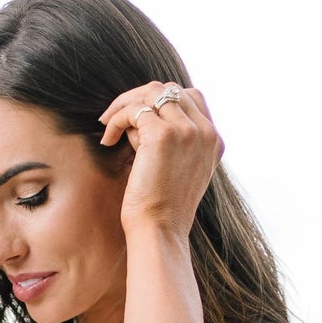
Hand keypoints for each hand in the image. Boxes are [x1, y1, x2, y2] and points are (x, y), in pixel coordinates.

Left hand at [99, 82, 224, 240]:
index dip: (162, 102)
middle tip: (117, 117)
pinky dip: (116, 119)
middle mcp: (205, 132)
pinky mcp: (163, 135)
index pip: (190, 97)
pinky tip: (107, 139)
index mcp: (214, 140)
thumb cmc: (162, 209)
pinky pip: (134, 110)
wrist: (159, 232)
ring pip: (151, 94)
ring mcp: (186, 131)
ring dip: (125, 105)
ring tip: (108, 126)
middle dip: (140, 98)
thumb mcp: (179, 170)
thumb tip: (144, 115)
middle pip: (170, 90)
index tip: (139, 120)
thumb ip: (174, 142)